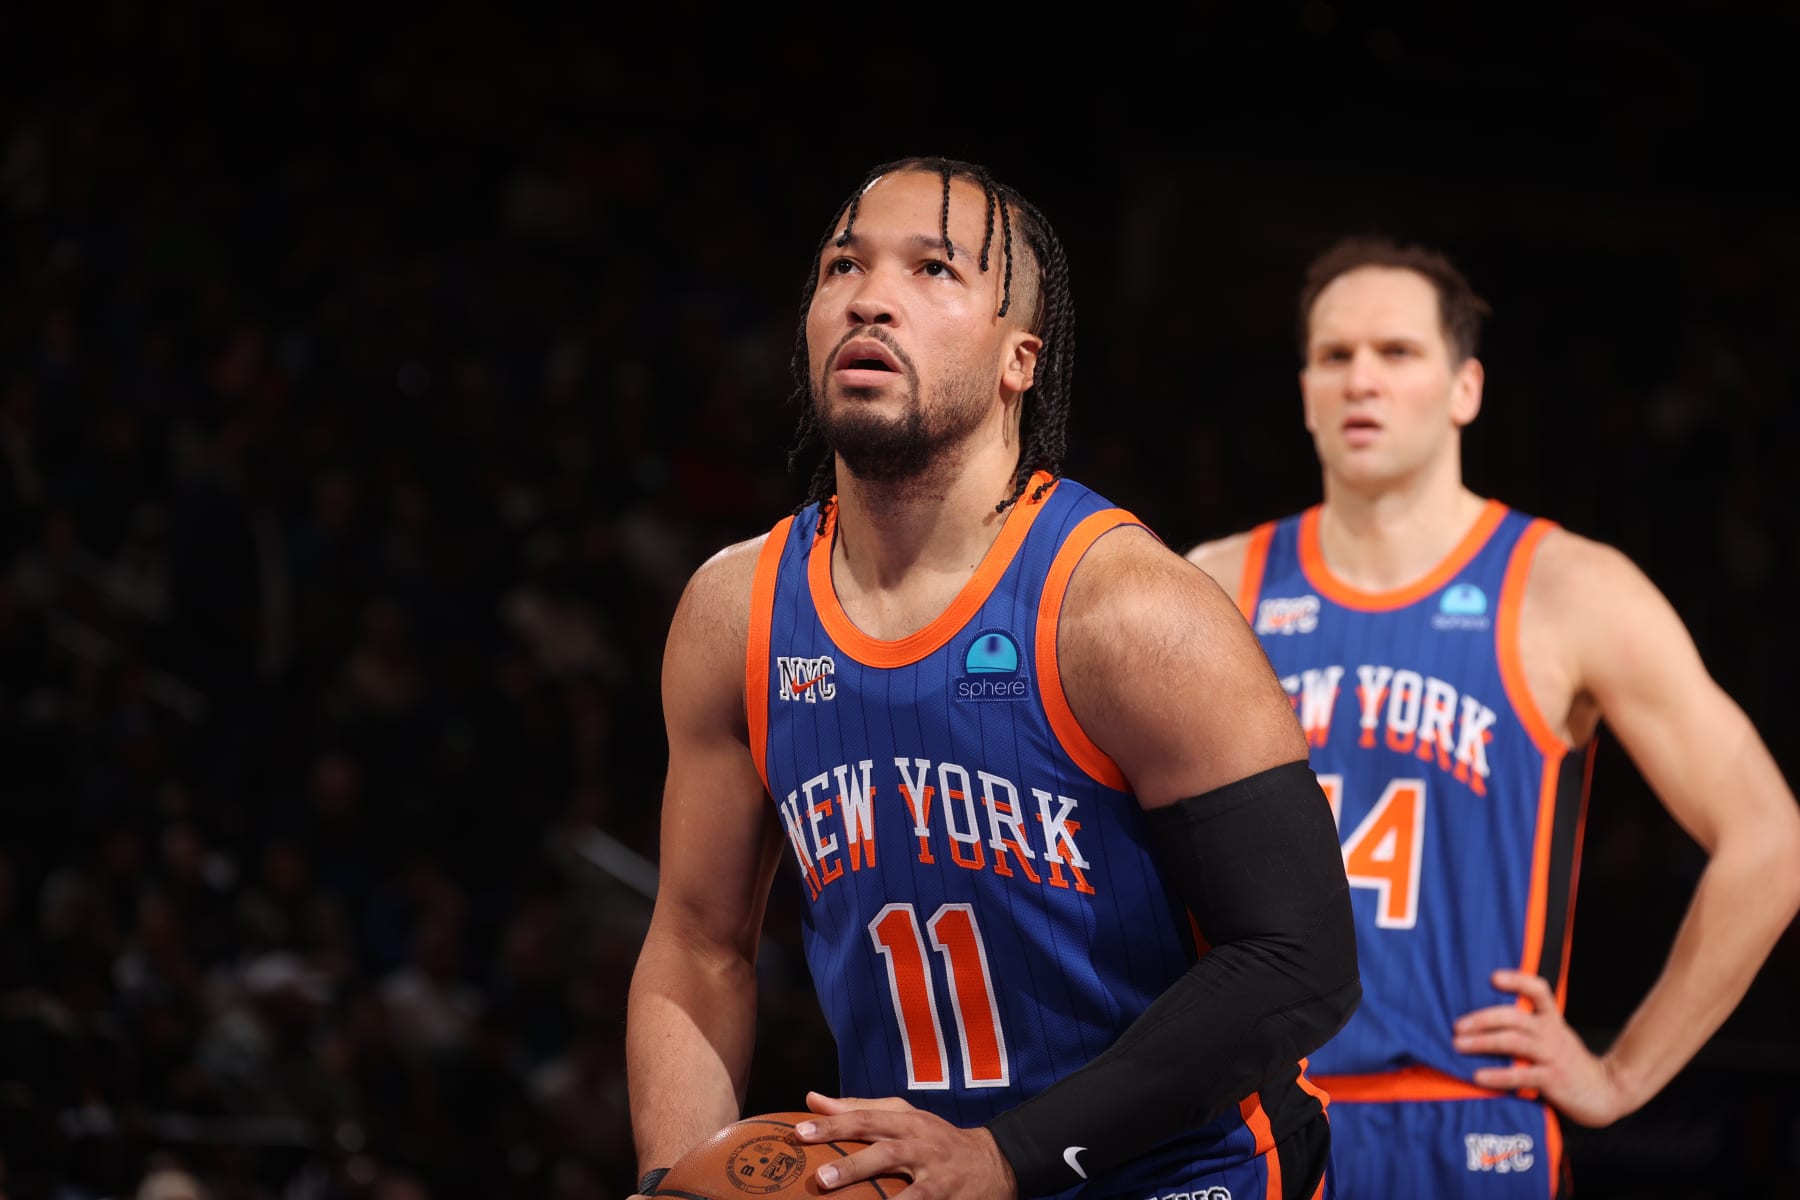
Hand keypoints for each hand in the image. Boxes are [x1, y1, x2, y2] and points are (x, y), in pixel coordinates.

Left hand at [795, 1091, 1017, 1199]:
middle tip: (819, 1176)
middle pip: (883, 1146)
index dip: (832, 1123)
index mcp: (906, 1120)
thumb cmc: (937, 1139)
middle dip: (850, 1160)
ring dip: (876, 1188)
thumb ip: (859, 1108)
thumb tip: (811, 1099)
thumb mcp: (904, 1117)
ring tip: (844, 1194)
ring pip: (905, 1181)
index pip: (865, 1117)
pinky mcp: (949, 1196)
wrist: (995, 1161)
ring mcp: (936, 1171)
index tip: (799, 1131)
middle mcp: (921, 1141)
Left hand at [1452, 969, 1630, 1126]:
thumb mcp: (1554, 1037)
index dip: (1517, 980)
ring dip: (1482, 1042)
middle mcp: (1551, 1033)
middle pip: (1514, 1017)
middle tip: (1457, 1026)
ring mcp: (1552, 1055)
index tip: (1493, 977)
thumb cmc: (1569, 1063)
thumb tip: (1485, 1022)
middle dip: (1482, 1019)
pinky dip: (1498, 1075)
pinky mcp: (1553, 1079)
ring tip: (1458, 1045)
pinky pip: (1521, 1074)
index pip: (1538, 990)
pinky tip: (1478, 1076)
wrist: (1608, 1092)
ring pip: (1513, 1041)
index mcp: (1551, 1020)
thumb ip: (1530, 1027)